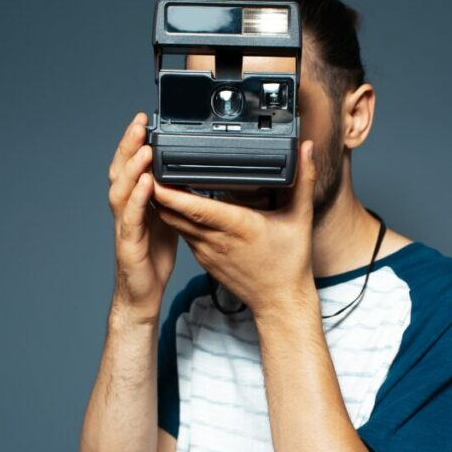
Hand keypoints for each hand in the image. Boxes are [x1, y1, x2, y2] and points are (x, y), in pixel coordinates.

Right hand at [107, 112, 177, 323]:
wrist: (142, 295)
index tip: (143, 120)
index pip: (129, 166)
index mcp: (134, 203)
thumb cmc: (153, 258)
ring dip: (132, 167)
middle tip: (139, 123)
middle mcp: (124, 211)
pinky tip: (147, 184)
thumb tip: (183, 175)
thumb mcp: (166, 219)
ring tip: (144, 147)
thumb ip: (169, 197)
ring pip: (121, 191)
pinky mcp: (128, 245)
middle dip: (128, 145)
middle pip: (120, 171)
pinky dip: (138, 198)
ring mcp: (123, 227)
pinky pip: (132, 218)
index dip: (133, 143)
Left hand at [151, 140, 317, 319]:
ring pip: (175, 223)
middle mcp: (217, 240)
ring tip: (153, 177)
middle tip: (145, 164)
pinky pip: (182, 233)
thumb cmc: (290, 263)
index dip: (173, 193)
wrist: (279, 302)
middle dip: (158, 190)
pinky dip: (173, 216)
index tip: (156, 175)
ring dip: (162, 202)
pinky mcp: (203, 258)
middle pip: (176, 213)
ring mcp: (206, 251)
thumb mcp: (300, 218)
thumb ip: (303, 179)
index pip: (197, 209)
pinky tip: (170, 201)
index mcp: (239, 227)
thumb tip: (306, 149)